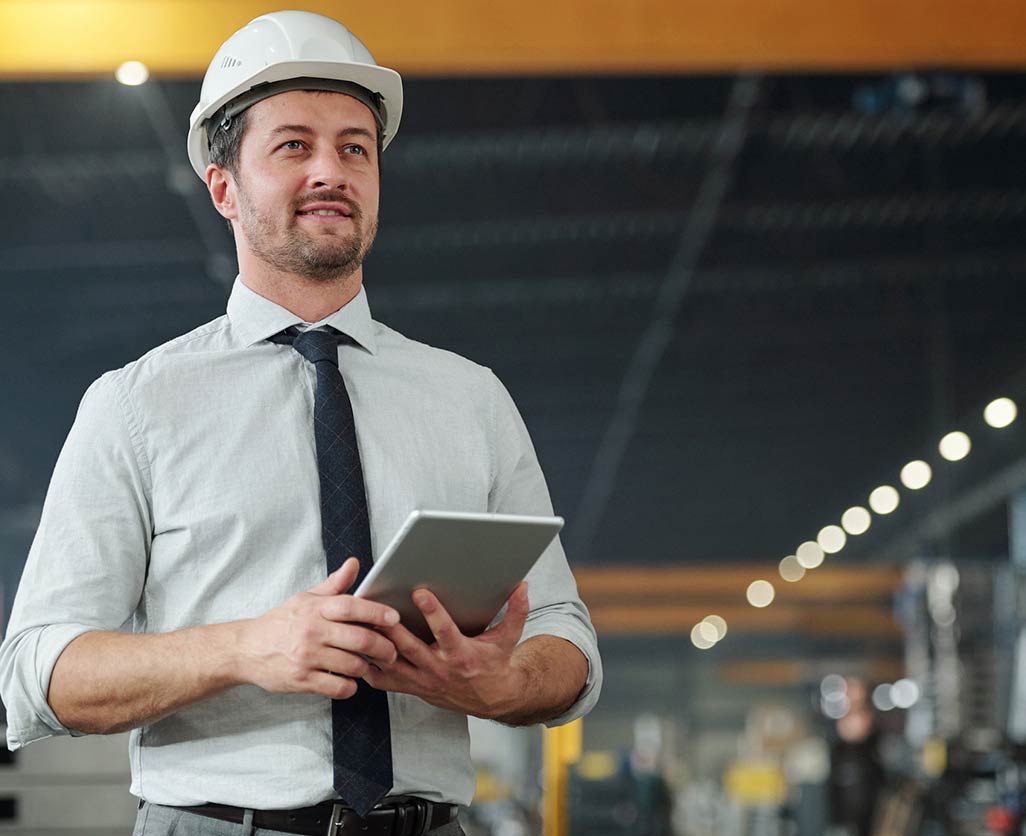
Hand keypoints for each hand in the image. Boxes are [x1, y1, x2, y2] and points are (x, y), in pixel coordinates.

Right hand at [236, 557, 398, 698]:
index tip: (394, 618)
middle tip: (392, 651)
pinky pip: (337, 687)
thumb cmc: (281, 622)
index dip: (375, 611)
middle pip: (359, 638)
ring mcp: (307, 657)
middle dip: (383, 647)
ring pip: (352, 664)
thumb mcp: (305, 598)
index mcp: (315, 609)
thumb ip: (334, 584)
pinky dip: (349, 686)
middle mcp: (312, 631)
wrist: (246, 649)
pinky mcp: (302, 680)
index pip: (350, 606)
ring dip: (367, 667)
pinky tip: (349, 681)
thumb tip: (354, 564)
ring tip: (369, 665)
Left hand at [363, 582, 529, 718]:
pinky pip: (384, 681)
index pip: (445, 632)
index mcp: (462, 656)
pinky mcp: (412, 687)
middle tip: (376, 607)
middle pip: (410, 648)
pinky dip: (368, 668)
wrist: (491, 699)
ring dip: (374, 646)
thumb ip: (516, 611)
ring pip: (392, 664)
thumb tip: (523, 585)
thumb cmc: (496, 664)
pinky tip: (355, 651)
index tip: (420, 592)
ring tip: (359, 624)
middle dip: (392, 629)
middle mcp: (440, 670)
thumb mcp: (508, 638)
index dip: (433, 612)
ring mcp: (423, 681)